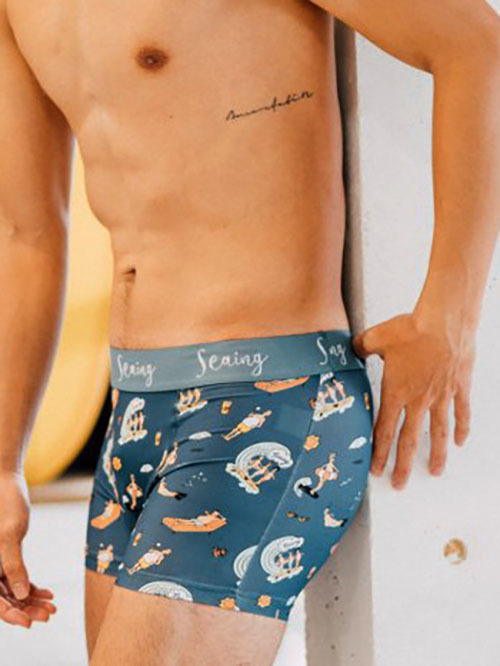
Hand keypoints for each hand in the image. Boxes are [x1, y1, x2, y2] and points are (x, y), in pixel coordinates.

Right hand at [0, 471, 56, 626]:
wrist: (5, 479)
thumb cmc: (5, 502)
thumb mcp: (10, 534)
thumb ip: (12, 565)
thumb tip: (21, 594)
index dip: (9, 614)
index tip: (29, 623)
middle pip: (2, 598)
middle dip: (24, 609)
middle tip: (48, 614)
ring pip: (9, 590)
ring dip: (29, 599)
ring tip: (51, 606)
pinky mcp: (2, 554)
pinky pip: (14, 577)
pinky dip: (29, 586)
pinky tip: (47, 593)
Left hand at [352, 311, 474, 489]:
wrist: (443, 322)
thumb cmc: (411, 330)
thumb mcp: (376, 338)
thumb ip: (360, 347)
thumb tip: (350, 348)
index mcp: (396, 392)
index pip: (384, 431)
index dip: (380, 453)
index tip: (377, 471)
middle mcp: (418, 400)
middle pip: (409, 440)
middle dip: (403, 465)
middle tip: (400, 484)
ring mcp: (440, 396)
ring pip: (437, 432)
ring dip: (436, 454)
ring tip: (435, 472)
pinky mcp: (458, 387)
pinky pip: (460, 413)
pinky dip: (461, 428)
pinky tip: (459, 442)